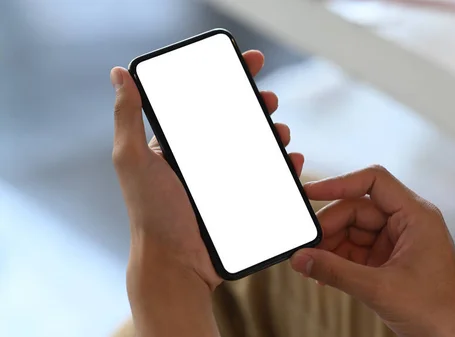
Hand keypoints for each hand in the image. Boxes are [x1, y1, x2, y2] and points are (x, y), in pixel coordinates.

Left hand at [111, 50, 303, 290]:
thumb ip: (127, 117)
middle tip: (269, 99)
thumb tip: (119, 74)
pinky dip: (284, 165)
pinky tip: (291, 160)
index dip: (229, 78)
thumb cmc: (151, 213)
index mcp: (180, 144)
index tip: (250, 61)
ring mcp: (226, 180)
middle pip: (237, 121)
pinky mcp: (243, 199)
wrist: (177, 263)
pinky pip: (268, 176)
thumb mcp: (132, 160)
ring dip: (274, 133)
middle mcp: (205, 159)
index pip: (206, 101)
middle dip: (257, 104)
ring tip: (281, 133)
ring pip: (257, 146)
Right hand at [291, 166, 454, 335]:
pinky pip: (356, 250)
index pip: (373, 181)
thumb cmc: (438, 310)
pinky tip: (324, 275)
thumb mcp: (379, 289)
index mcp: (415, 215)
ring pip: (353, 230)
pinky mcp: (389, 259)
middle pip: (356, 208)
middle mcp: (406, 222)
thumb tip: (301, 259)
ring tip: (312, 266)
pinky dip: (338, 260)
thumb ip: (335, 272)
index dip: (339, 182)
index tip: (310, 192)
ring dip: (331, 247)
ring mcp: (397, 240)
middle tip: (307, 247)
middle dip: (330, 227)